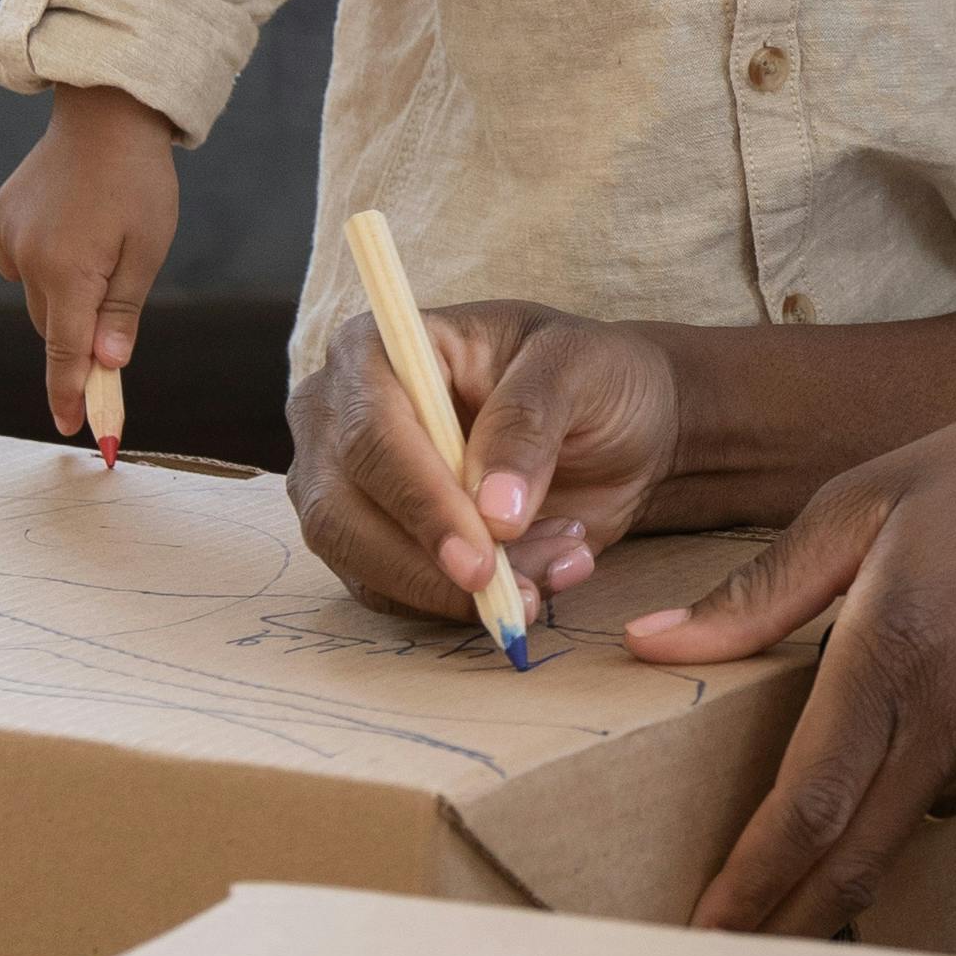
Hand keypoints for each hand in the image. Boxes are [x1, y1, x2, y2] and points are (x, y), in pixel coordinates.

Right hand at [0, 89, 179, 440]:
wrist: (105, 114)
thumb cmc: (138, 183)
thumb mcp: (146, 251)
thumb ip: (121, 313)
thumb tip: (106, 364)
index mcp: (68, 274)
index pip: (66, 352)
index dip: (69, 393)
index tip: (71, 427)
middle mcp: (28, 261)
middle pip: (53, 326)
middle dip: (79, 333)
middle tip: (113, 324)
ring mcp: (10, 237)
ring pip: (38, 294)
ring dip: (64, 293)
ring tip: (101, 248)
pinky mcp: (3, 216)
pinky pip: (23, 261)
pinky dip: (47, 263)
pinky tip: (74, 227)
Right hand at [289, 297, 684, 619]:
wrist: (615, 430)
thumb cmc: (588, 379)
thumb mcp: (578, 370)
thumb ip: (529, 423)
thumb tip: (492, 513)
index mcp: (376, 350)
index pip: (370, 433)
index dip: (420, 500)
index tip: (482, 557)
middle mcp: (340, 416)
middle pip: (340, 510)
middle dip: (431, 564)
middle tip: (520, 592)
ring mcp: (344, 483)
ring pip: (363, 564)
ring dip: (458, 590)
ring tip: (557, 562)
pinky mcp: (369, 541)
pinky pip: (392, 593)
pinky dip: (461, 605)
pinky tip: (537, 579)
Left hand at [623, 401, 955, 932]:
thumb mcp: (870, 500)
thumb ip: (761, 591)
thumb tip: (658, 642)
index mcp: (898, 651)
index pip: (806, 806)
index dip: (749, 884)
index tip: (703, 933)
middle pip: (854, 859)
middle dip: (786, 918)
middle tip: (734, 953)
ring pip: (917, 815)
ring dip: (888, 790)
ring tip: (934, 678)